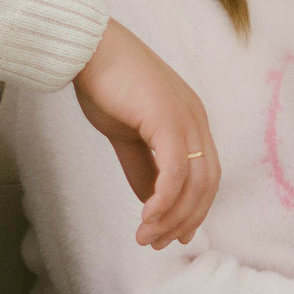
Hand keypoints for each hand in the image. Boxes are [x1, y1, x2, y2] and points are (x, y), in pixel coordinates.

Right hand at [72, 19, 219, 249]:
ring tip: (145, 237)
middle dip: (184, 220)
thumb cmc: (105, 86)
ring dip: (171, 217)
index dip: (192, 209)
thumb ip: (143, 167)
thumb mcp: (128, 136)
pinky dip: (164, 200)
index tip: (172, 235)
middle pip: (206, 184)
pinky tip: (147, 217)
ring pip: (193, 182)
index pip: (205, 176)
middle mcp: (196, 120)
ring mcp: (186, 118)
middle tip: (157, 244)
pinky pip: (175, 170)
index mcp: (192, 122)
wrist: (87, 50)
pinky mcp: (168, 119)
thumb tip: (151, 203)